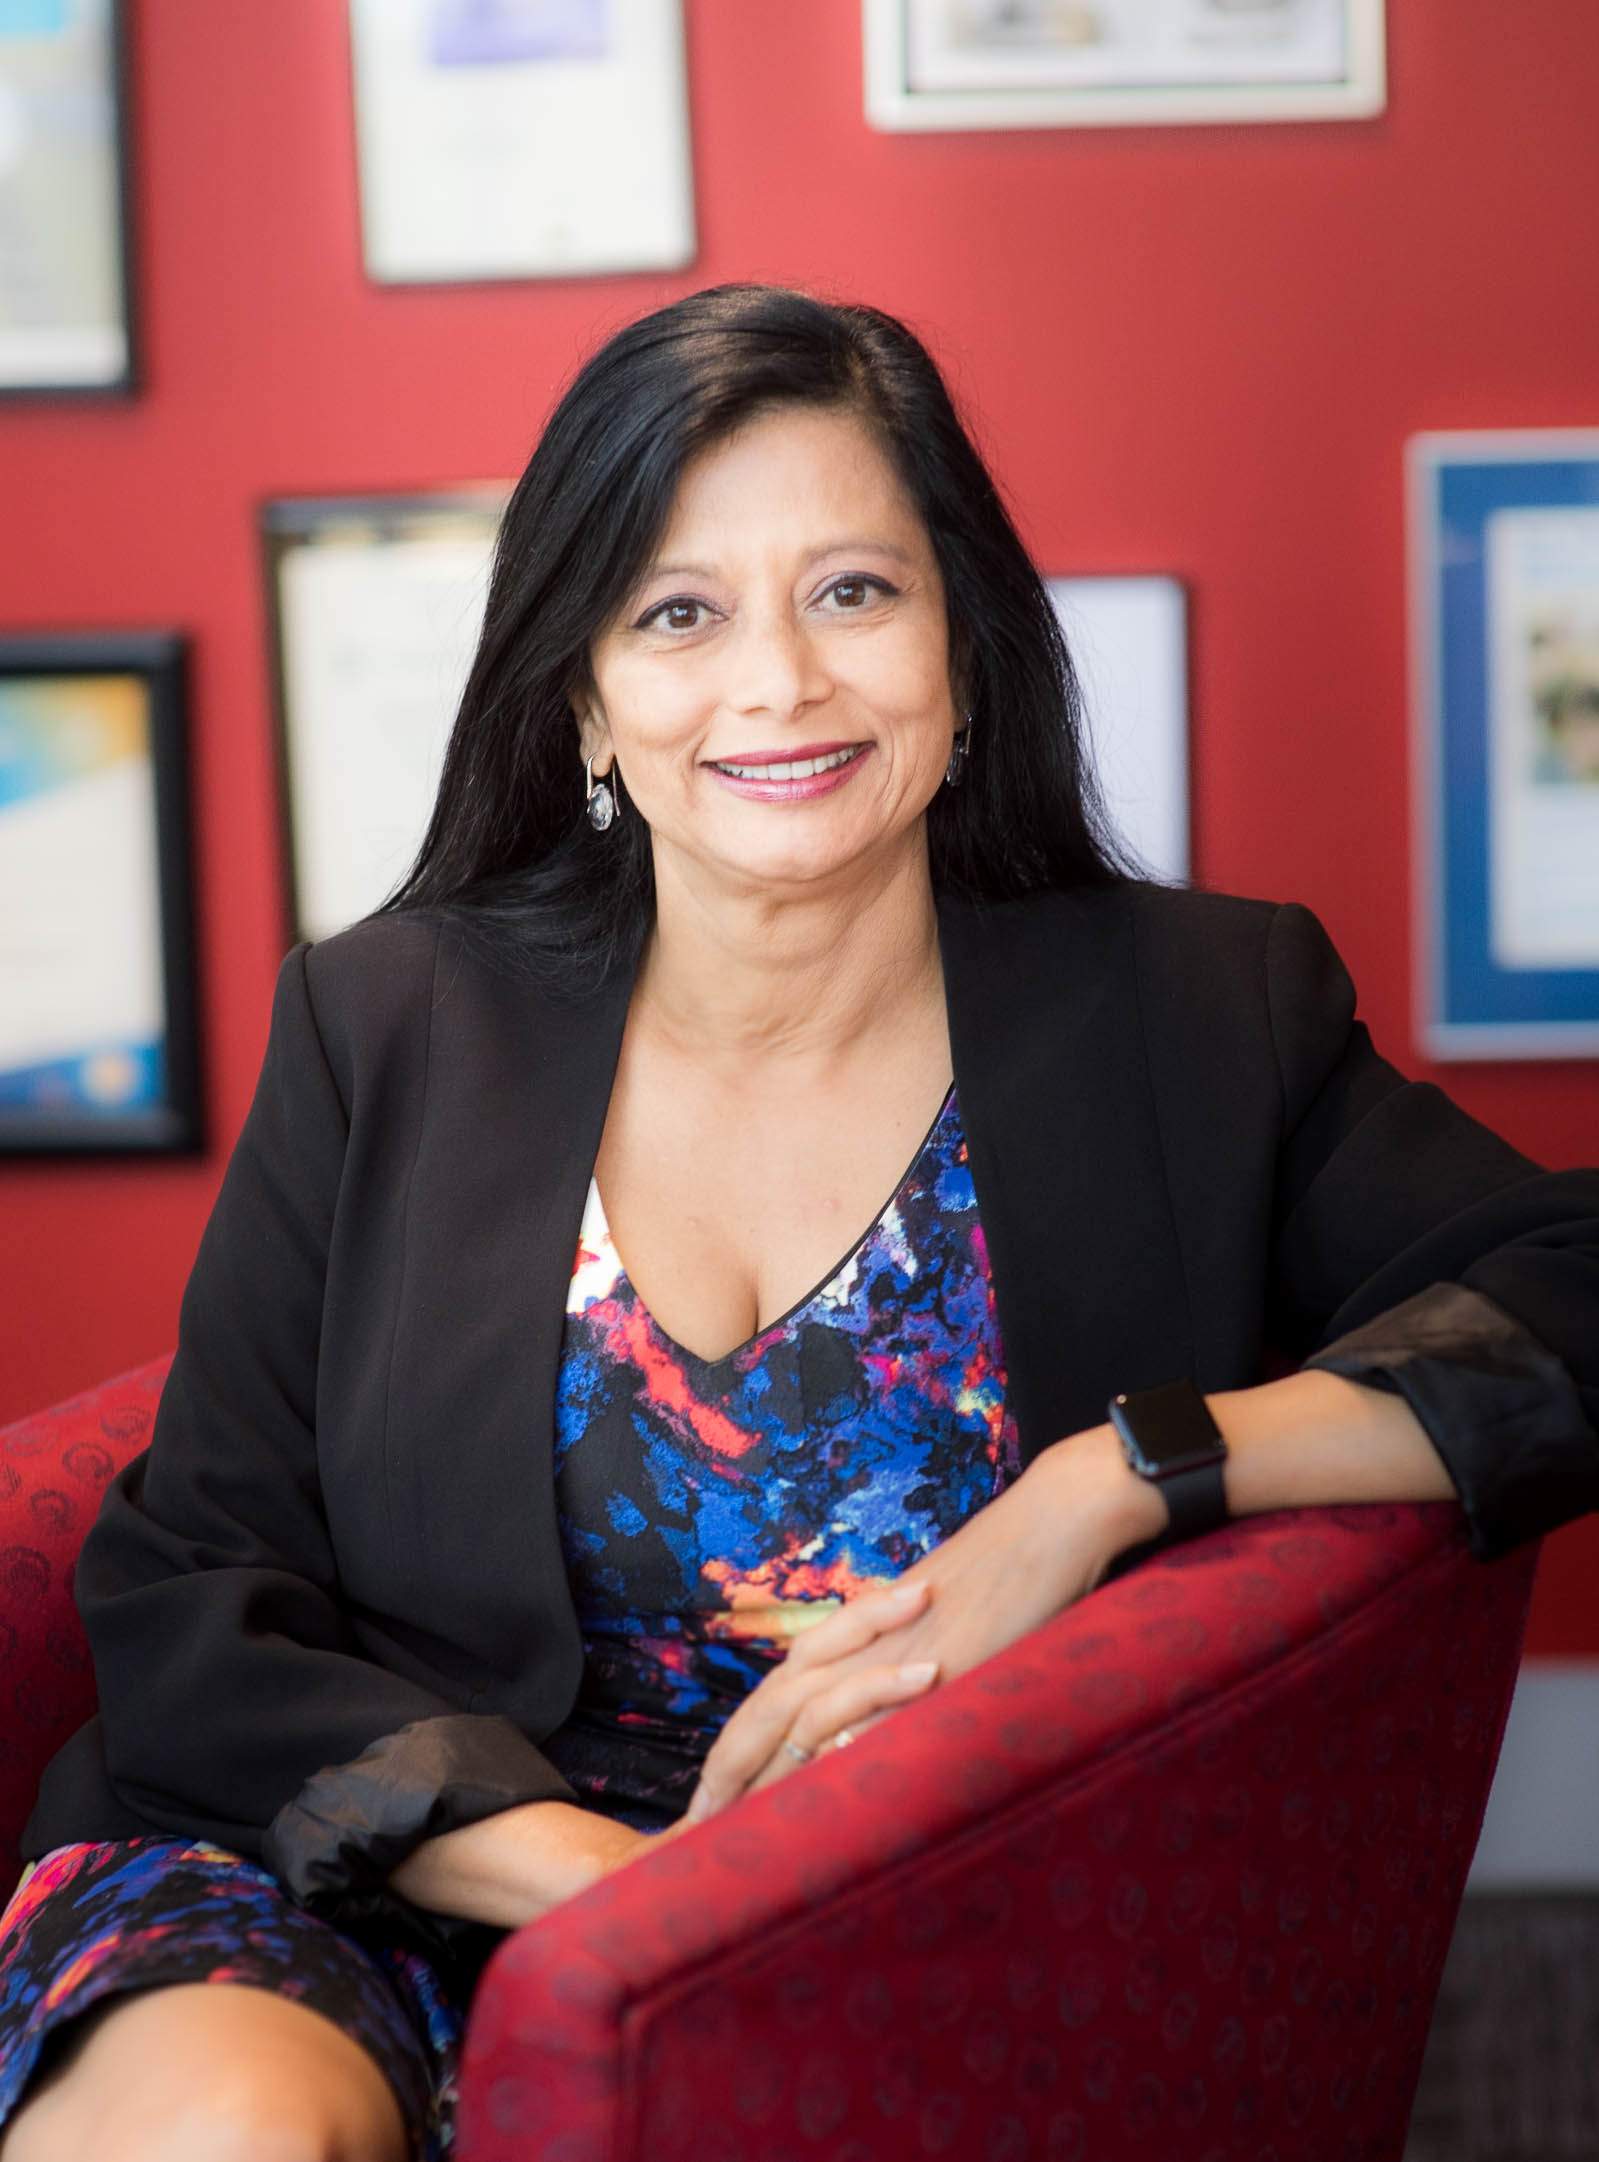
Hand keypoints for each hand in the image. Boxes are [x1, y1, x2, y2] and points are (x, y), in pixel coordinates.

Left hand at [682, 1422, 1161, 1823]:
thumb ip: (900, 1677)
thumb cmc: (1004, 1574)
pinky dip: (844, 1745)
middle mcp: (858, 1643)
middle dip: (726, 1775)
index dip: (737, 1757)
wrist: (1048, 1523)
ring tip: (736, 1830)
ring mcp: (892, 1650)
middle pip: (767, 1710)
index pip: (773, 1702)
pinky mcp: (935, 1660)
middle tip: (690, 1834)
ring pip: (804, 1712)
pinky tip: (819, 1785)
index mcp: (852, 1636)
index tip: (707, 1812)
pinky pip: (875, 1704)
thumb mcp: (935, 1630)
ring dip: (769, 1775)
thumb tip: (882, 1728)